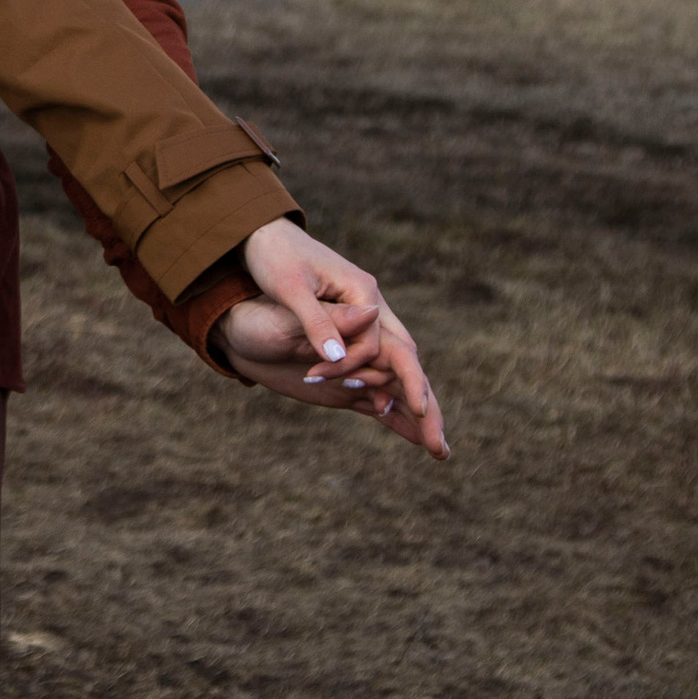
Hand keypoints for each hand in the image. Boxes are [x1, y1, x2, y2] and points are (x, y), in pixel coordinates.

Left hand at [218, 220, 449, 459]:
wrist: (258, 247)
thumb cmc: (274, 261)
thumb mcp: (290, 289)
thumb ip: (319, 320)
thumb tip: (344, 353)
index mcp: (362, 293)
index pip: (382, 343)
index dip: (364, 370)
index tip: (338, 386)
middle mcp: (371, 313)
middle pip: (407, 361)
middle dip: (424, 402)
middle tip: (439, 447)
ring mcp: (362, 331)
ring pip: (399, 373)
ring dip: (418, 409)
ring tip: (438, 451)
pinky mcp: (349, 346)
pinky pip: (379, 378)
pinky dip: (396, 403)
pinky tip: (411, 434)